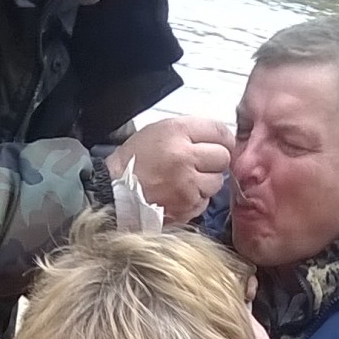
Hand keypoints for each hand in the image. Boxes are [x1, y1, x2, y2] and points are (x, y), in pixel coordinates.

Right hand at [106, 117, 233, 223]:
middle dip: (215, 161)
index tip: (221, 144)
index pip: (219, 131)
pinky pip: (204, 201)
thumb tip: (217, 140)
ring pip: (217, 182)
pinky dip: (196, 199)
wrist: (115, 193)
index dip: (223, 139)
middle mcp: (185, 157)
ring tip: (187, 181)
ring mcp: (188, 185)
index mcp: (177, 132)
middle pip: (222, 157)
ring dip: (207, 182)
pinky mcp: (187, 207)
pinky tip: (180, 195)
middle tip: (201, 164)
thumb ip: (189, 133)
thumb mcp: (158, 132)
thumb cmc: (134, 162)